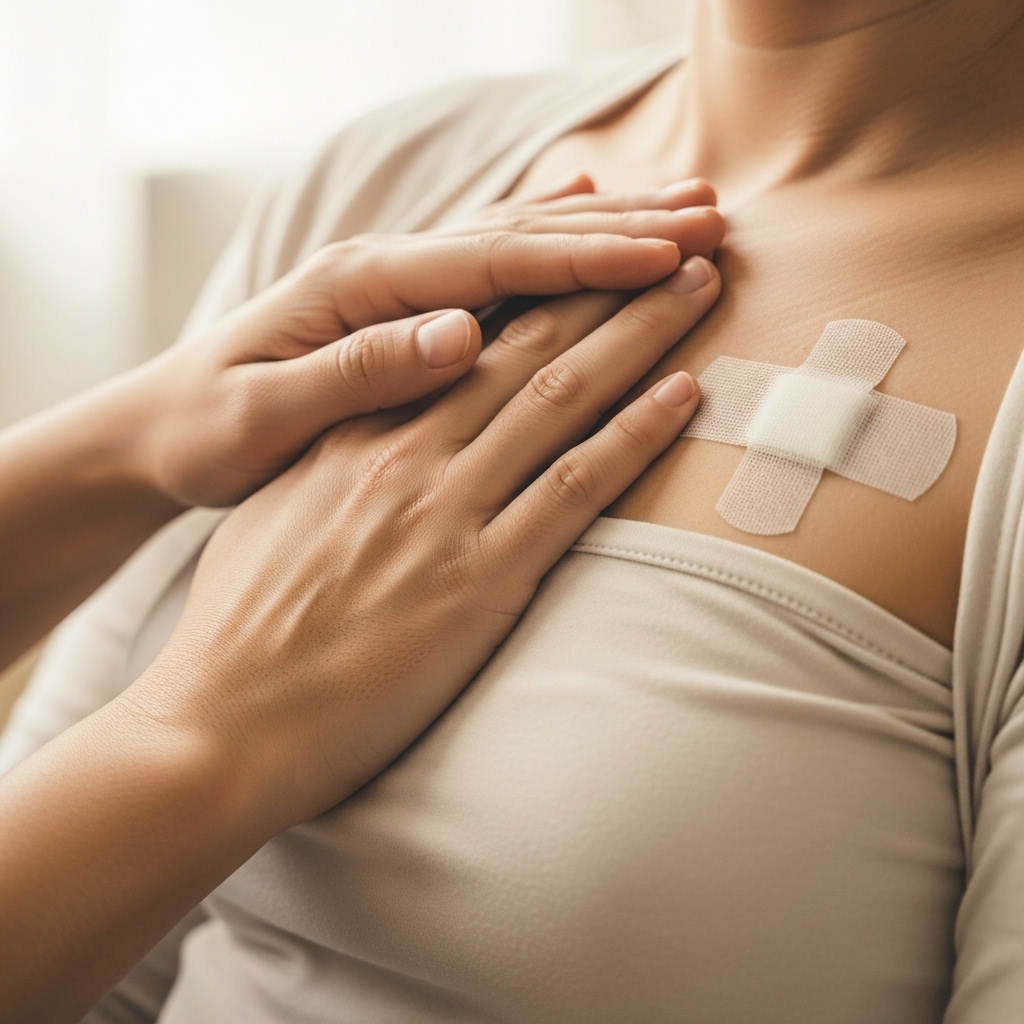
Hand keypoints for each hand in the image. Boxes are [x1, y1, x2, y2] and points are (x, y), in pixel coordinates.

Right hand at [0, 256, 718, 1022]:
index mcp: (353, 433)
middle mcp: (405, 454)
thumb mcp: (276, 516)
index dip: (536, 288)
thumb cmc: (243, 628)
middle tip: (676, 239)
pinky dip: (635, 435)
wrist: (222, 724)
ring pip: (563, 397)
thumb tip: (377, 432)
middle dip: (609, 284)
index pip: (461, 338)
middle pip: (527, 346)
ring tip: (701, 286)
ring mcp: (445, 513)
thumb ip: (337, 463)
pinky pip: (575, 490)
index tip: (590, 251)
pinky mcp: (480, 582)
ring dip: (641, 334)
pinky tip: (684, 393)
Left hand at [131, 179, 723, 507]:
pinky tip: (589, 220)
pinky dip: (548, 242)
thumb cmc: (206, 429)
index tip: (668, 255)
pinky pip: (490, 267)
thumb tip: (459, 335)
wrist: (158, 428)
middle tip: (711, 219)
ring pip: (515, 241)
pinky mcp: (403, 309)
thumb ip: (357, 373)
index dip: (586, 257)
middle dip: (620, 226)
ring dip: (603, 226)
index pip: (494, 263)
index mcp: (358, 288)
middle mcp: (384, 269)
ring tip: (681, 211)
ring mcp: (395, 283)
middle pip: (519, 236)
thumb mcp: (263, 413)